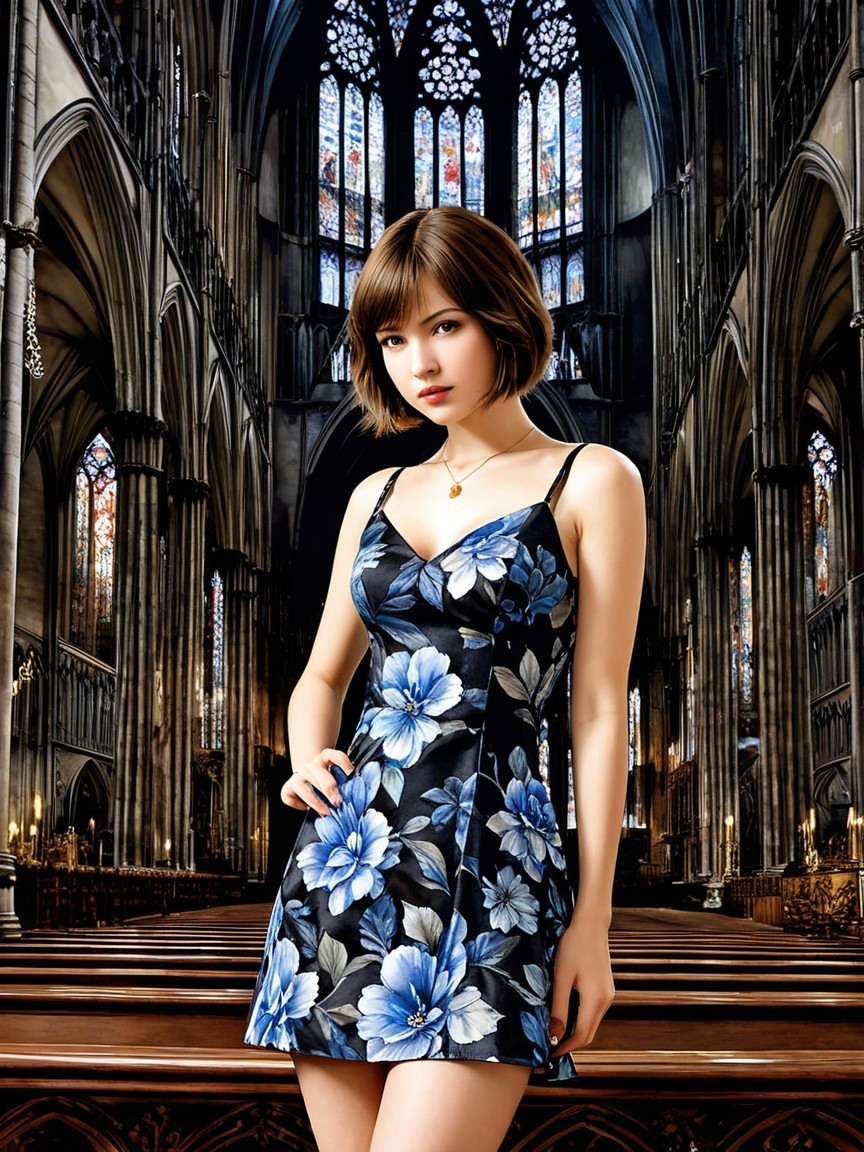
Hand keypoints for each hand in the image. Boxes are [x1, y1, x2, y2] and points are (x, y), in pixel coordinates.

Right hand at [280, 749, 354, 817]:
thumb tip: (358, 796)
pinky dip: (297, 804)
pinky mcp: (288, 787)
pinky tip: (305, 808)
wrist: (309, 777)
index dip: (342, 762)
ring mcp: (298, 776)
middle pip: (318, 772)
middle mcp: (310, 765)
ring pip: (302, 787)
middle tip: (337, 802)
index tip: (350, 773)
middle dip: (328, 788)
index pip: (332, 755)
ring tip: (325, 812)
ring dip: (314, 801)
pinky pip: (289, 796)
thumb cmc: (328, 780)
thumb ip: (347, 783)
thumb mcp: (338, 777)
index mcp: (325, 758)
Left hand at [549, 914, 614, 1056]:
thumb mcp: (562, 977)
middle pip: (589, 1033)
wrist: (591, 924)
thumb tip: (555, 1036)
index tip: (548, 1054)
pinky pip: (593, 1012)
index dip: (565, 1048)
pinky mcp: (605, 988)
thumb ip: (559, 1008)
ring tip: (554, 1034)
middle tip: (549, 1048)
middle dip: (570, 1044)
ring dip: (574, 1032)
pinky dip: (580, 1020)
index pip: (581, 1036)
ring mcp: (608, 995)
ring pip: (591, 1023)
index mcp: (596, 999)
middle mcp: (606, 1001)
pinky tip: (565, 1016)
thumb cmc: (573, 946)